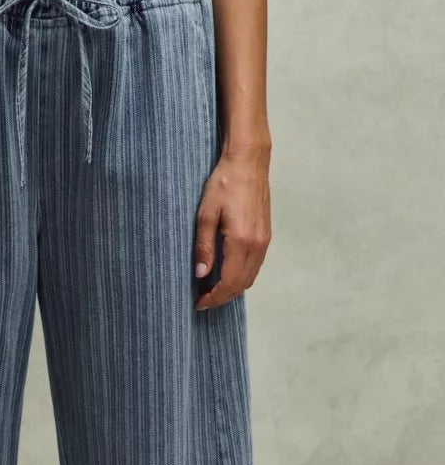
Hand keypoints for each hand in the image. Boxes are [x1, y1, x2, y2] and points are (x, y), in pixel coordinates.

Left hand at [194, 143, 270, 310]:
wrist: (248, 161)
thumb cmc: (225, 183)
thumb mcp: (206, 214)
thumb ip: (203, 246)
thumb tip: (201, 274)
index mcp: (241, 241)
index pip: (229, 282)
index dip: (213, 298)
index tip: (199, 303)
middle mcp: (257, 245)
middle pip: (241, 285)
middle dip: (222, 297)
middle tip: (203, 300)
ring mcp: (264, 240)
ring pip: (250, 277)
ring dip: (232, 288)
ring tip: (212, 290)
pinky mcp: (265, 235)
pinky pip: (255, 265)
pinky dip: (242, 276)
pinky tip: (227, 273)